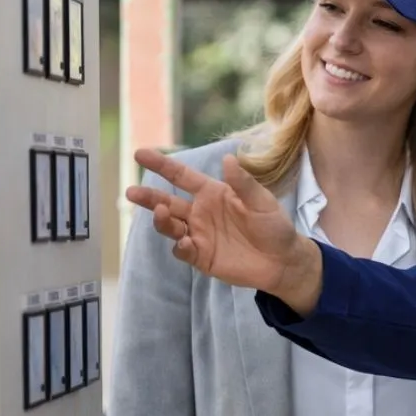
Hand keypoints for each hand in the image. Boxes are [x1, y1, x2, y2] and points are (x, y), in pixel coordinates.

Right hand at [125, 149, 304, 295]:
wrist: (283, 261)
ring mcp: (199, 235)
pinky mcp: (201, 256)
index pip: (181, 176)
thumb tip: (228, 159)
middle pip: (167, 201)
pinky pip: (182, 250)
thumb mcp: (262, 202)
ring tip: (160, 213)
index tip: (140, 154)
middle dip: (148, 197)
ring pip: (169, 226)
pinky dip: (180, 246)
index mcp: (212, 193)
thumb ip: (243, 184)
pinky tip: (184, 241)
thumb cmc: (274, 226)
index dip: (161, 165)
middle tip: (131, 192)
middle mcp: (201, 212)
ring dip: (161, 220)